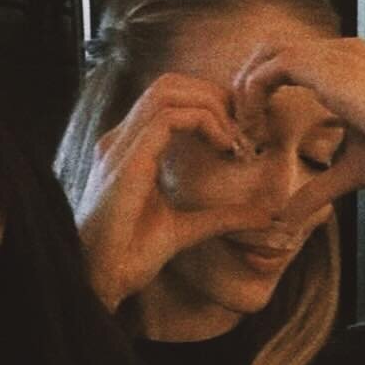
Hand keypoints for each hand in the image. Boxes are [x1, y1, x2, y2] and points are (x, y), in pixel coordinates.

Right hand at [74, 74, 276, 312]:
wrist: (100, 280)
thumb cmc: (130, 257)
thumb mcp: (187, 230)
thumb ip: (222, 217)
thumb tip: (264, 217)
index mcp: (129, 148)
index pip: (168, 100)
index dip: (210, 106)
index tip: (240, 137)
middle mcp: (120, 138)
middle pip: (169, 84)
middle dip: (214, 96)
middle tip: (244, 129)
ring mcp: (119, 144)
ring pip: (168, 90)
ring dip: (211, 106)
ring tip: (235, 138)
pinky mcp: (127, 159)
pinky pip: (168, 117)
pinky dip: (204, 122)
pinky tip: (223, 147)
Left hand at [230, 38, 364, 231]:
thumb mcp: (352, 171)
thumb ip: (321, 185)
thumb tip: (292, 213)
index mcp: (349, 67)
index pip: (289, 62)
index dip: (263, 93)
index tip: (254, 135)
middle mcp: (341, 53)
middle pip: (271, 50)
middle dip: (247, 86)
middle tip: (239, 128)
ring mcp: (336, 54)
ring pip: (266, 53)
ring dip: (246, 90)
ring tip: (244, 131)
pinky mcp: (329, 66)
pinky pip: (272, 66)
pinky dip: (253, 93)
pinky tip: (254, 126)